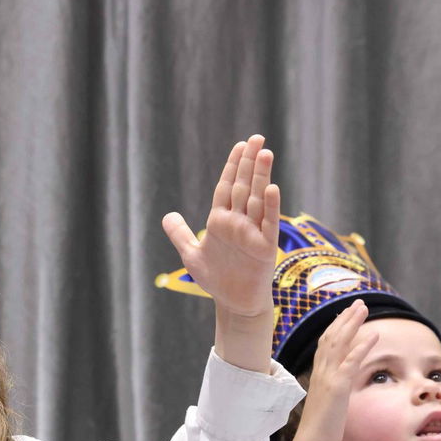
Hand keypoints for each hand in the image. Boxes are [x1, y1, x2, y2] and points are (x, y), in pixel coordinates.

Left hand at [162, 135, 279, 318]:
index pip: (227, 187)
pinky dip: (271, 206)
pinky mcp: (264, 247)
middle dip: (249, 162)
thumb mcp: (191, 254)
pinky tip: (272, 188)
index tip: (241, 145)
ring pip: (258, 199)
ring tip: (265, 153)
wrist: (233, 302)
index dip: (233, 166)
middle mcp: (239, 222)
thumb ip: (179, 234)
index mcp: (221, 220)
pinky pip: (268, 223)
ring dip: (262, 177)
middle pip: (244, 186)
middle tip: (257, 138)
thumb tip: (168, 216)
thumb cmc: (215, 278)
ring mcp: (253, 233)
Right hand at [283, 301, 376, 440]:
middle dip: (345, 318)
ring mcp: (328, 378)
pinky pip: (351, 362)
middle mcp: (321, 372)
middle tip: (358, 303)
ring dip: (352, 324)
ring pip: (339, 343)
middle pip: (331, 337)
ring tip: (364, 309)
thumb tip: (340, 386)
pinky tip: (373, 335)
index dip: (336, 326)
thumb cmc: (321, 428)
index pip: (326, 343)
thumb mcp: (328, 403)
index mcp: (319, 375)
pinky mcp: (337, 388)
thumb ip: (333, 389)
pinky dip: (362, 347)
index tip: (346, 313)